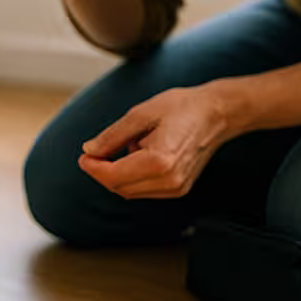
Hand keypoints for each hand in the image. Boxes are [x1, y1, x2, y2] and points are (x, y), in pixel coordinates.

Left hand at [78, 85, 236, 198]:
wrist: (216, 113)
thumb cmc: (181, 108)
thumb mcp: (140, 114)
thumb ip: (112, 136)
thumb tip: (89, 151)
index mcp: (159, 162)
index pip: (114, 177)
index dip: (93, 168)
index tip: (83, 156)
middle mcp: (169, 181)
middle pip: (120, 188)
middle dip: (102, 172)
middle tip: (93, 153)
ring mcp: (176, 188)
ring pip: (130, 192)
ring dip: (117, 175)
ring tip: (123, 147)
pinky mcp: (179, 189)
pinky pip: (144, 189)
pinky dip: (131, 177)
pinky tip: (138, 155)